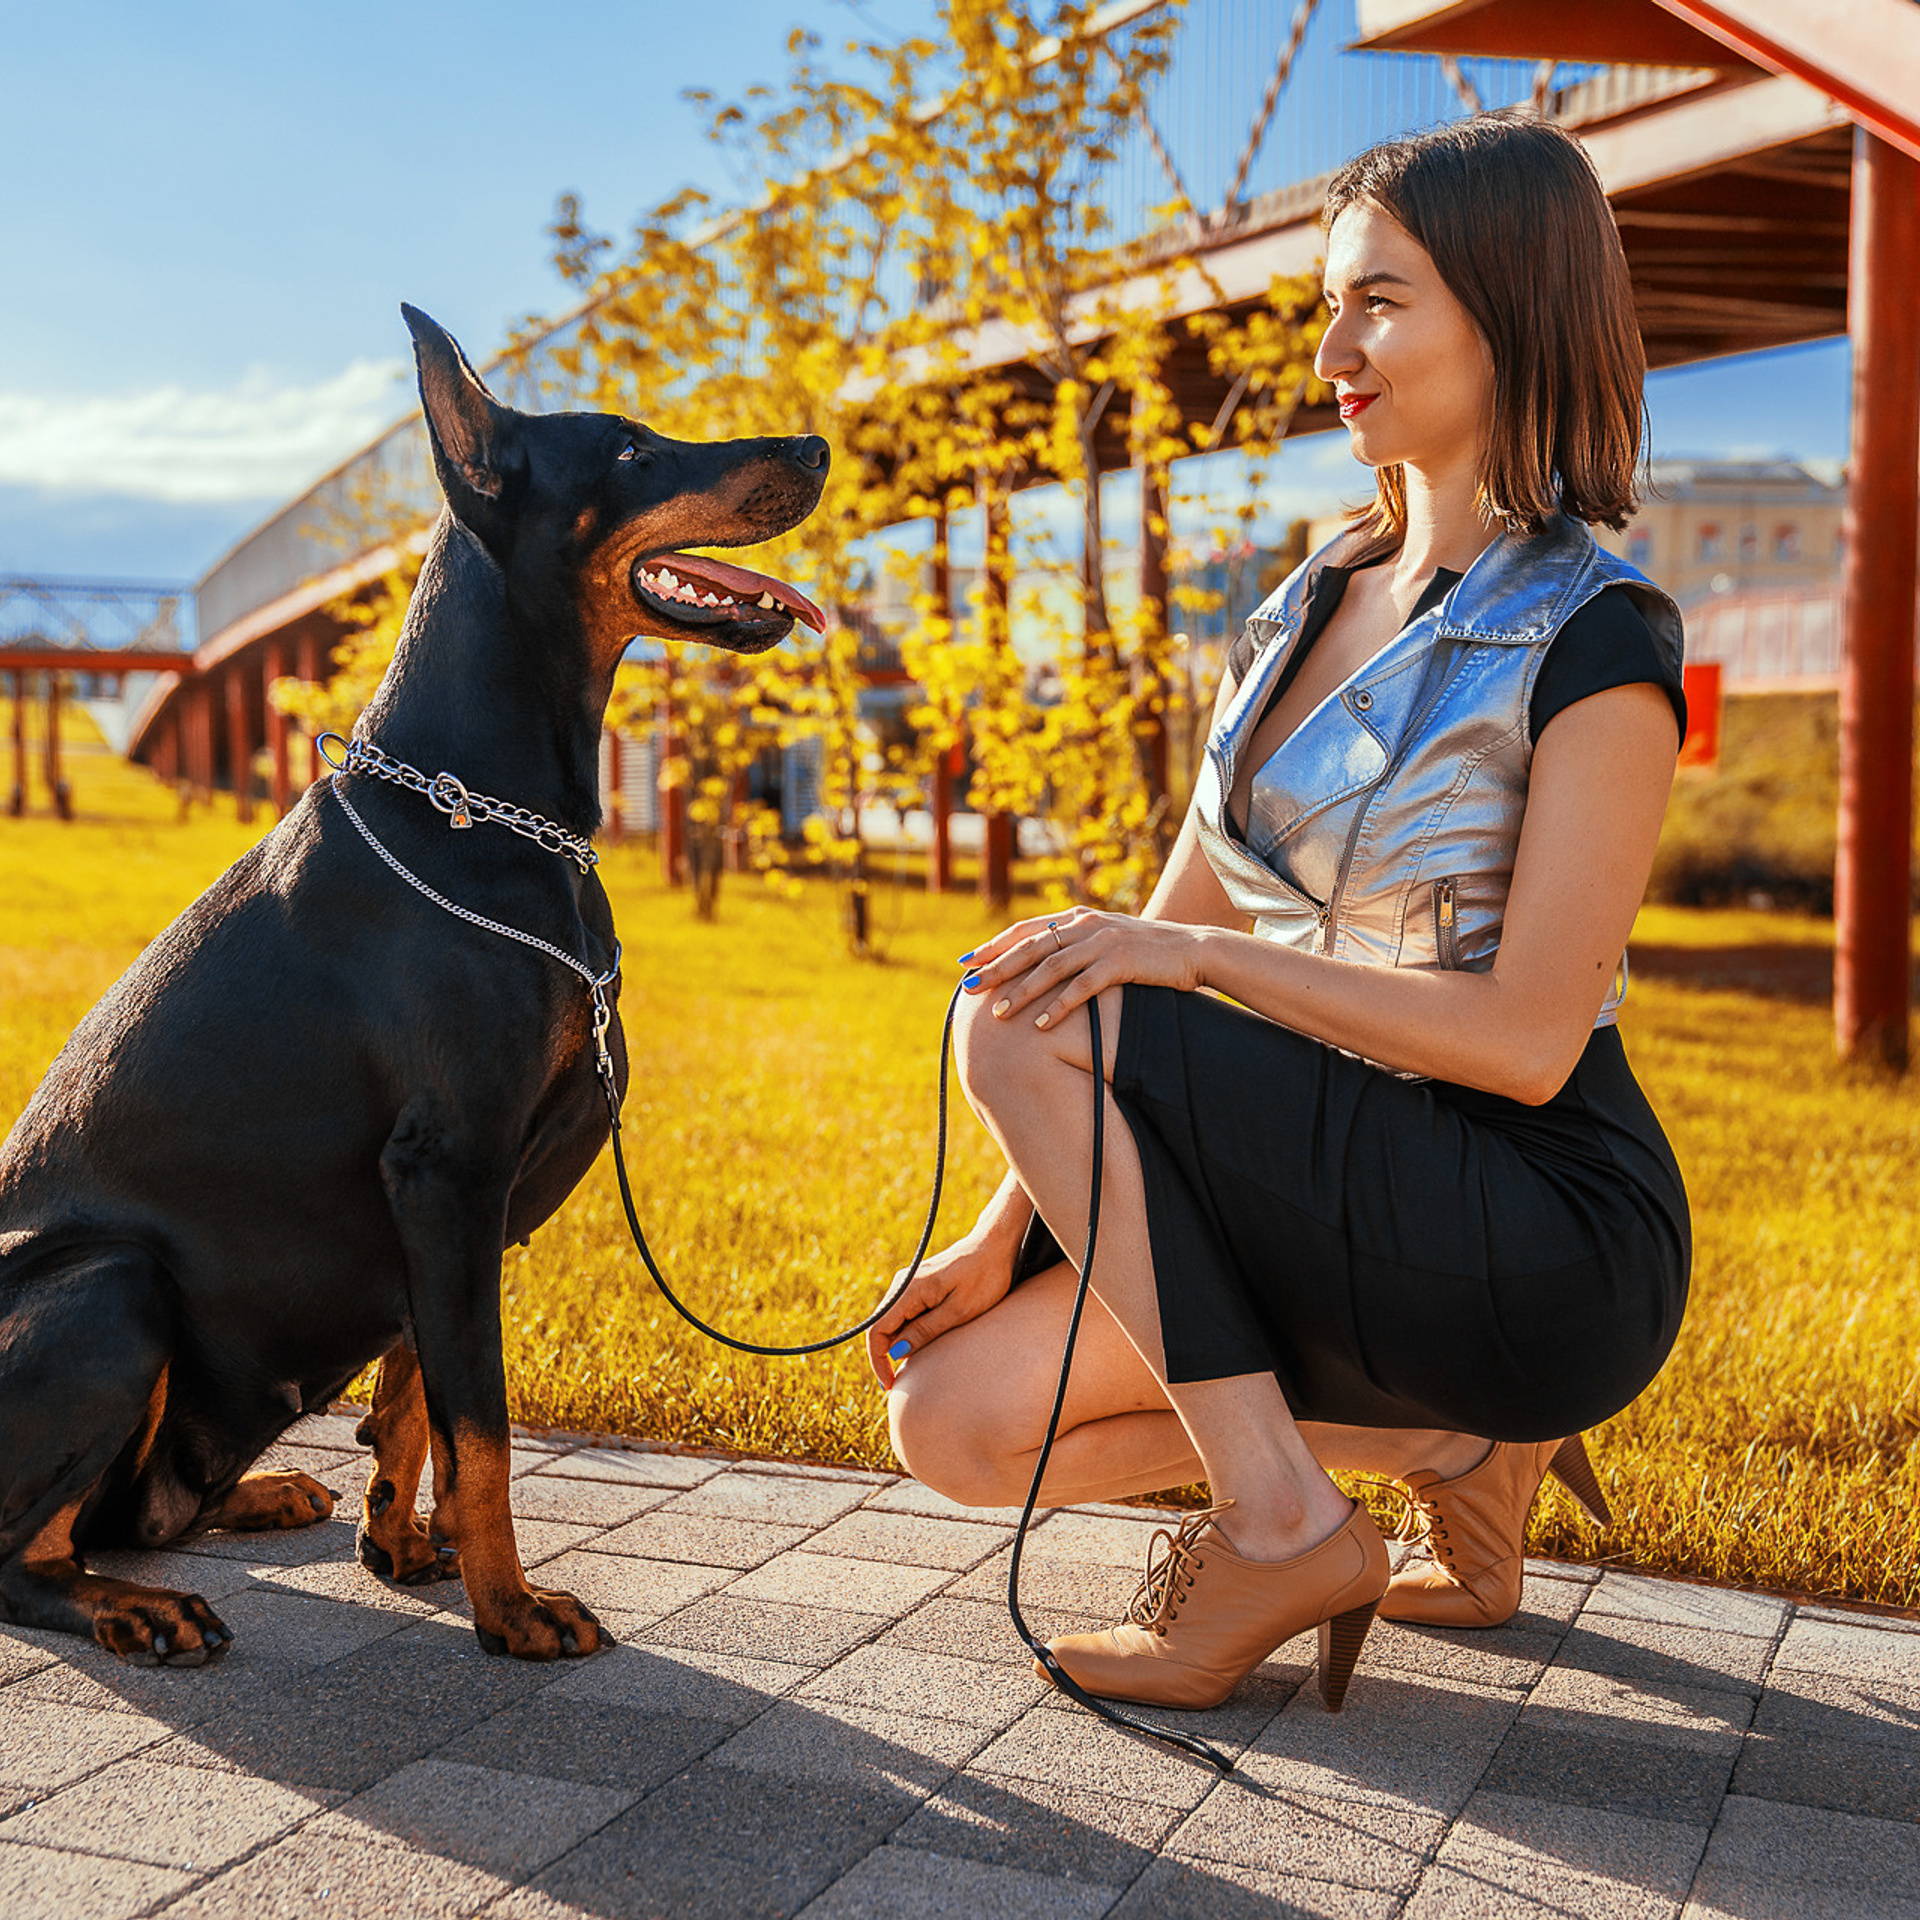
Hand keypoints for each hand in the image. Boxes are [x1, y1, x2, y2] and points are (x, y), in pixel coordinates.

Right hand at [866, 1224, 1018, 1387]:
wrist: (996, 1245)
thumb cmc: (985, 1277)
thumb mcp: (959, 1310)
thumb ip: (925, 1331)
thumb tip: (896, 1353)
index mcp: (909, 1289)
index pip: (877, 1330)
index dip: (878, 1360)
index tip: (889, 1384)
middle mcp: (903, 1283)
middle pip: (879, 1327)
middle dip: (884, 1357)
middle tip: (898, 1384)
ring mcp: (909, 1283)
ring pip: (890, 1321)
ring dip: (895, 1346)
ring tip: (909, 1370)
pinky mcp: (918, 1285)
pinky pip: (902, 1313)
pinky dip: (905, 1333)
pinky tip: (919, 1348)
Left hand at [960, 907, 1208, 1031]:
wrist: (1193, 950)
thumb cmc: (1146, 953)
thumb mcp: (1105, 941)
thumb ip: (1076, 946)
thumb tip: (1042, 964)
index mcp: (1077, 918)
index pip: (1025, 929)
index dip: (994, 945)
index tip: (968, 962)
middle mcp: (1085, 925)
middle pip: (1029, 946)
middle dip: (996, 968)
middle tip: (969, 988)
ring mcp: (1103, 942)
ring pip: (1051, 967)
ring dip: (1022, 991)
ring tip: (999, 1014)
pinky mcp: (1121, 962)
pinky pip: (1082, 987)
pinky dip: (1059, 1006)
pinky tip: (1041, 1025)